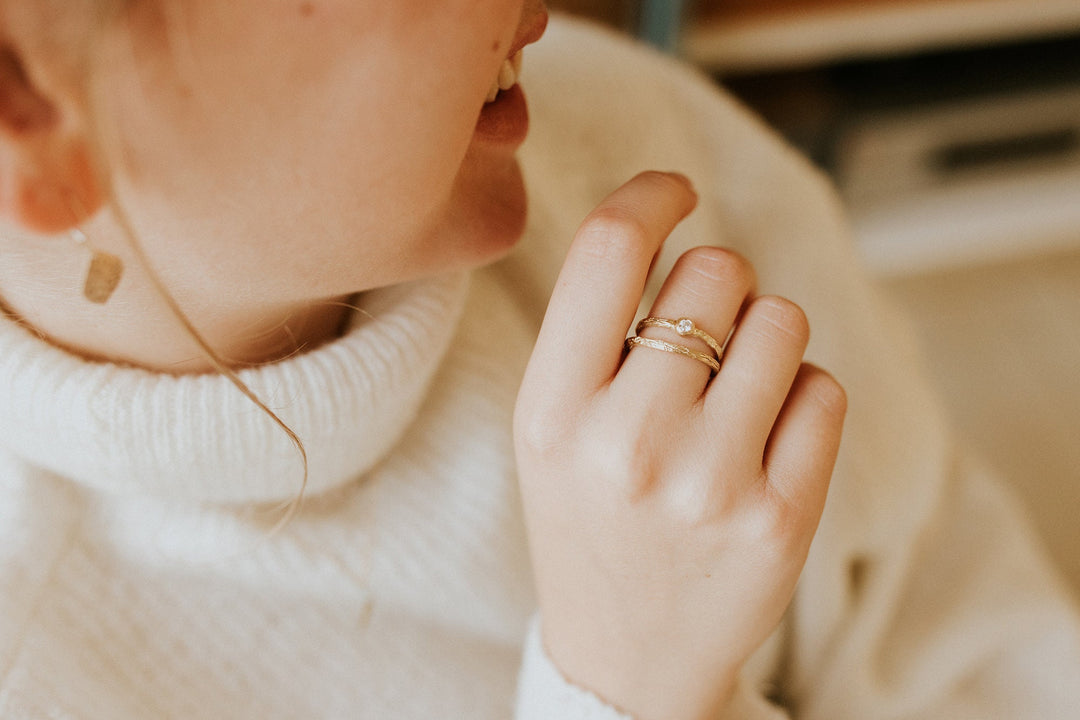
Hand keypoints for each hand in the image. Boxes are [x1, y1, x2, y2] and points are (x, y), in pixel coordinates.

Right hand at [514, 172, 846, 719]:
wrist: (624, 657)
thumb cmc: (587, 522)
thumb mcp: (547, 432)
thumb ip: (591, 334)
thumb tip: (669, 223)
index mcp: (550, 411)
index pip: (608, 250)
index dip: (652, 194)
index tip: (676, 191)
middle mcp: (626, 442)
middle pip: (714, 272)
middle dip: (717, 286)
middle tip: (701, 340)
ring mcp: (709, 483)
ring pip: (781, 321)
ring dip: (765, 339)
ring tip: (733, 395)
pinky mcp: (781, 517)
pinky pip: (824, 388)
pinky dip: (802, 398)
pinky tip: (766, 442)